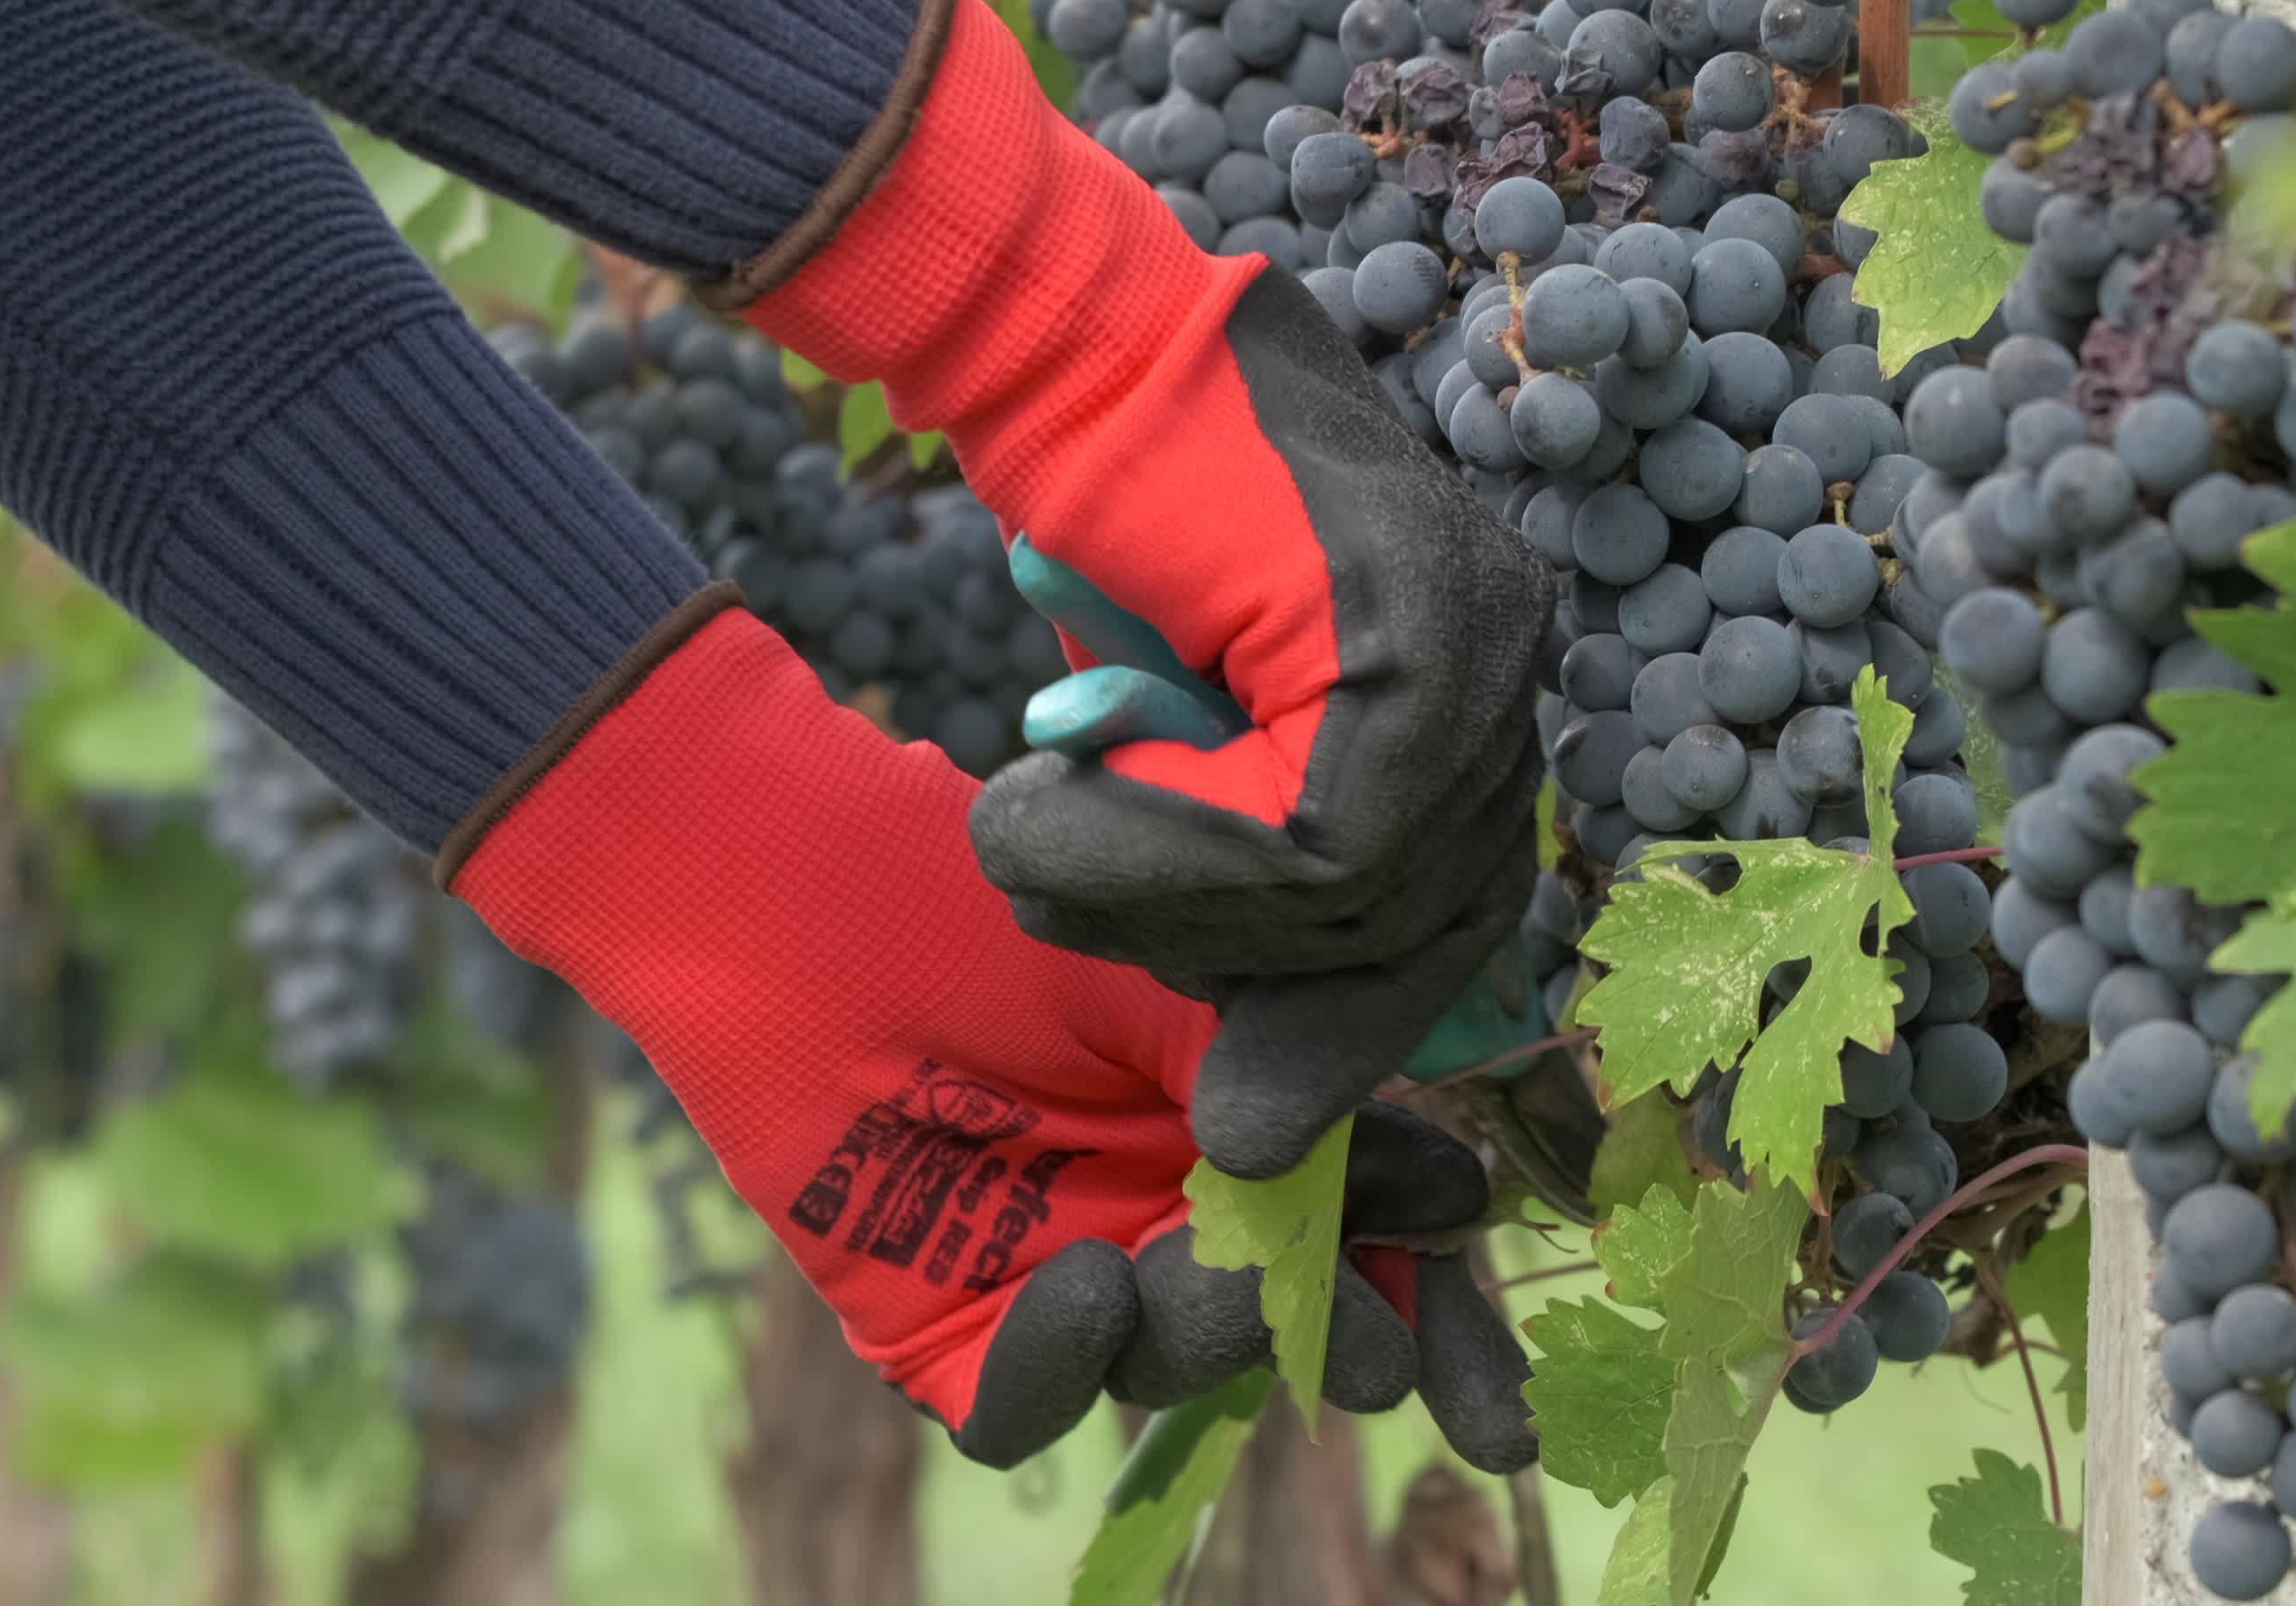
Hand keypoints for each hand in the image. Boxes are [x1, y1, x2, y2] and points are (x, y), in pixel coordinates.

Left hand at [447, 604, 1534, 1466]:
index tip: (1493, 1383)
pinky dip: (1059, 1371)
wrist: (802, 888)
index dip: (1435, 1321)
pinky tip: (1084, 1286)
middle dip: (1345, 1349)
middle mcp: (1155, 1215)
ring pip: (1168, 1370)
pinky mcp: (939, 1320)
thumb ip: (1286, 1087)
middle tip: (1370, 1339)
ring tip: (1185, 1263)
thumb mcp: (1178, 983)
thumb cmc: (983, 901)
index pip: (1363, 1246)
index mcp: (1231, 1127)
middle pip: (1281, 1334)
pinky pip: (1017, 1407)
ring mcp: (1052, 1275)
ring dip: (1202, 1333)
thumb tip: (1413, 1213)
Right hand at [710, 0, 1550, 1070]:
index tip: (1245, 1129)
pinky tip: (1043, 788)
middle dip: (1229, 958)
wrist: (1058, 358)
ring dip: (1156, 891)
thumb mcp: (1188, 757)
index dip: (1341, 1031)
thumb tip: (1263, 1141)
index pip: (1451, 924)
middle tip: (1059, 891)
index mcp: (1472, 689)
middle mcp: (1503, 659)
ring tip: (1028, 820)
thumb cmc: (1109, 539)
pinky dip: (1154, 845)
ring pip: (1349, 895)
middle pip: (1409, 925)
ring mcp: (1471, 632)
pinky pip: (1306, 835)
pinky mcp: (1402, 620)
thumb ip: (1247, 907)